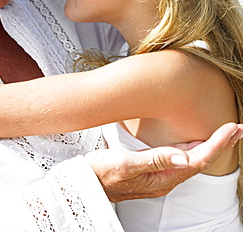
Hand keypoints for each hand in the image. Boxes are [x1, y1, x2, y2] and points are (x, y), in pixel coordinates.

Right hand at [86, 122, 242, 201]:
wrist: (86, 185)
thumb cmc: (102, 173)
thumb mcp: (125, 164)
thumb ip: (154, 160)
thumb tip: (184, 158)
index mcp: (161, 178)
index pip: (196, 160)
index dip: (216, 144)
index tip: (232, 129)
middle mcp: (164, 179)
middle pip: (199, 160)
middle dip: (220, 144)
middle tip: (237, 129)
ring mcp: (159, 176)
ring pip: (190, 159)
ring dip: (209, 145)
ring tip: (223, 134)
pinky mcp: (152, 170)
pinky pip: (178, 159)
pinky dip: (192, 148)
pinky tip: (194, 143)